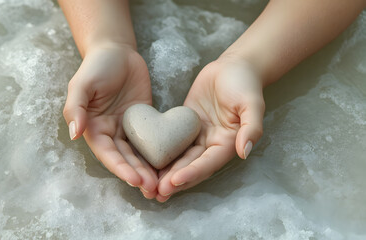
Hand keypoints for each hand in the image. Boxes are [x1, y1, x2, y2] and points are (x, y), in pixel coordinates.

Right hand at [63, 43, 157, 198]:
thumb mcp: (82, 84)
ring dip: (149, 170)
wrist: (117, 51)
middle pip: (125, 159)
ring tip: (162, 185)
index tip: (135, 180)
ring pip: (139, 154)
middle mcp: (110, 133)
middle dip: (138, 175)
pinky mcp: (145, 122)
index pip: (107, 154)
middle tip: (153, 188)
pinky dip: (159, 154)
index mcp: (94, 129)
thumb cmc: (96, 66)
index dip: (120, 168)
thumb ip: (75, 108)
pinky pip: (152, 140)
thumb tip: (74, 133)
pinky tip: (170, 165)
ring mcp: (128, 129)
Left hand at [156, 56, 264, 201]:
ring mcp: (197, 136)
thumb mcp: (252, 103)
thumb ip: (252, 127)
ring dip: (166, 173)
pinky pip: (172, 143)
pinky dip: (161, 154)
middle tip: (156, 193)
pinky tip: (145, 163)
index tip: (174, 181)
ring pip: (179, 159)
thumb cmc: (245, 83)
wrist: (234, 67)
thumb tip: (245, 151)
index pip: (208, 163)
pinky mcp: (185, 126)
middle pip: (191, 166)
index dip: (192, 173)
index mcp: (227, 143)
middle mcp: (211, 144)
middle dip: (174, 180)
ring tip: (149, 187)